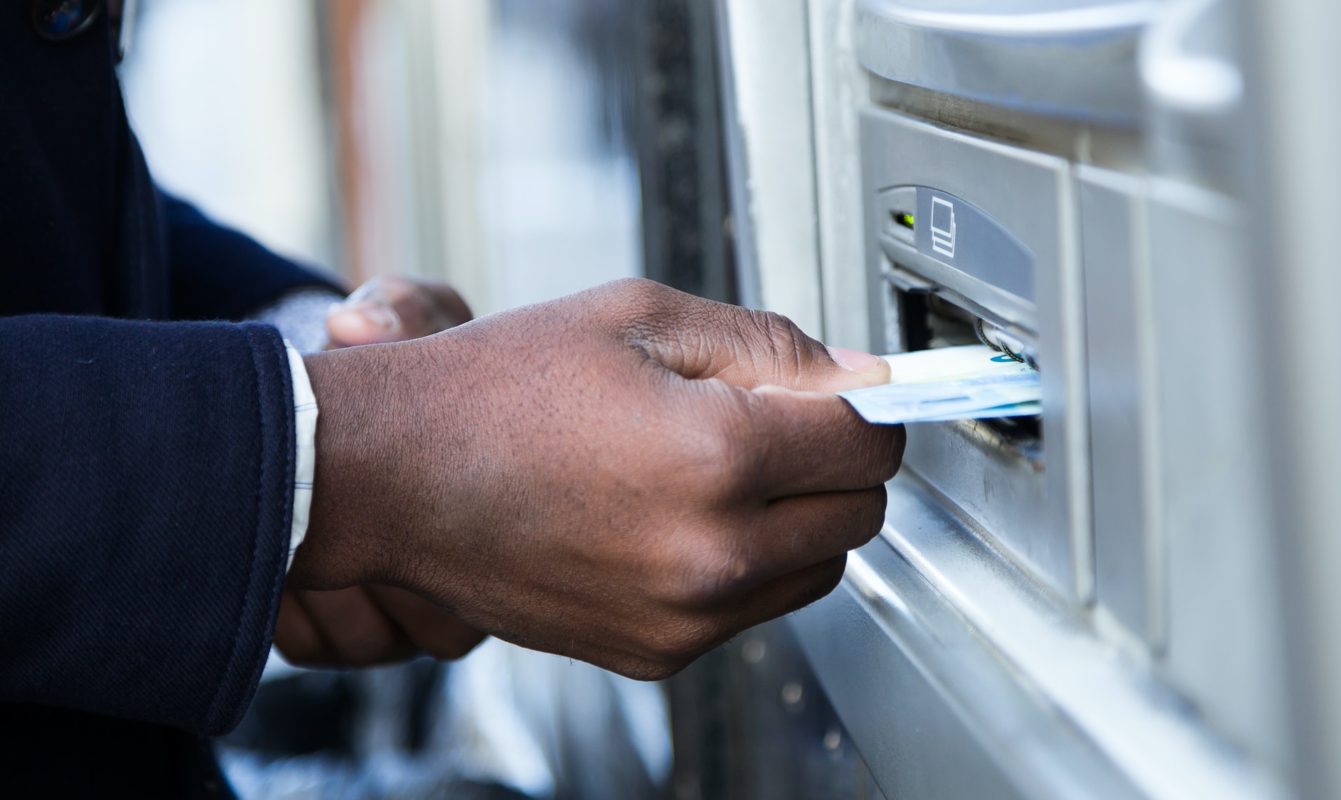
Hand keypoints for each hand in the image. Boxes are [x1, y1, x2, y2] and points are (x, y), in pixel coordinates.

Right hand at [294, 279, 904, 679]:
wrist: (392, 475)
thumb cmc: (497, 388)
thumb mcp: (640, 317)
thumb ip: (769, 344)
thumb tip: (859, 375)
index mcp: (717, 455)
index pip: (870, 440)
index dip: (871, 404)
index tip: (860, 393)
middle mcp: (711, 554)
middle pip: (859, 514)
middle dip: (840, 460)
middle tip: (784, 421)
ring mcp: (682, 616)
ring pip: (817, 569)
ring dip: (800, 517)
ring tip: (725, 466)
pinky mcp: (652, 651)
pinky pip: (751, 609)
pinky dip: (744, 565)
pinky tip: (683, 516)